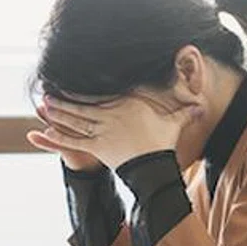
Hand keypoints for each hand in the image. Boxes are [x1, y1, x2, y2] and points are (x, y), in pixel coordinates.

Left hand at [33, 94, 201, 171]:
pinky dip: (59, 136)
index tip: (72, 78)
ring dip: (57, 112)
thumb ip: (184, 112)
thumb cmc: (163, 143)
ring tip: (44, 105)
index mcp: (125, 105)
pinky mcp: (97, 147)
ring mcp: (102, 131)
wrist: (154, 166)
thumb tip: (202, 106)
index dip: (84, 86)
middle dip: (64, 97)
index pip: (101, 92)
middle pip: (82, 104)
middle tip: (47, 90)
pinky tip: (45, 130)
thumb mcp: (173, 124)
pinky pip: (74, 140)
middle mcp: (110, 115)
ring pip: (75, 119)